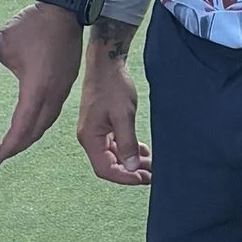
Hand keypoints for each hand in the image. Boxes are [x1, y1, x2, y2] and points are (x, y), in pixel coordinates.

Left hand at [0, 2, 81, 165]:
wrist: (66, 7)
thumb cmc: (36, 23)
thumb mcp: (4, 41)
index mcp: (37, 86)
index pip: (22, 126)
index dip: (9, 146)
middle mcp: (54, 92)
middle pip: (37, 130)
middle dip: (19, 146)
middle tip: (2, 156)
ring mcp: (64, 87)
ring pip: (48, 121)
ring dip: (32, 135)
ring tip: (16, 143)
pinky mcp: (69, 81)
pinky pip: (55, 110)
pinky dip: (42, 122)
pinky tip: (33, 121)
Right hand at [77, 40, 152, 186]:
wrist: (107, 63)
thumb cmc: (113, 86)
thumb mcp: (124, 116)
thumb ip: (127, 143)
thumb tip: (132, 168)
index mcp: (90, 138)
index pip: (105, 169)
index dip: (125, 177)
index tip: (144, 179)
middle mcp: (89, 138)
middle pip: (109, 165)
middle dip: (130, 172)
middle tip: (152, 175)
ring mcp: (95, 131)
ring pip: (113, 155)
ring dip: (131, 161)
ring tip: (151, 165)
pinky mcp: (102, 125)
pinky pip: (114, 144)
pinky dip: (128, 149)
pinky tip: (142, 151)